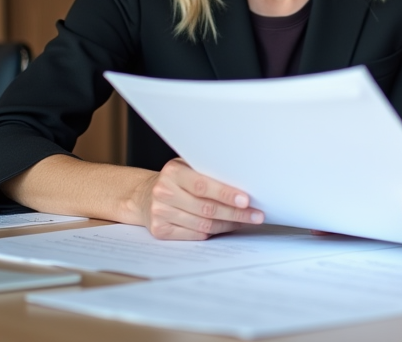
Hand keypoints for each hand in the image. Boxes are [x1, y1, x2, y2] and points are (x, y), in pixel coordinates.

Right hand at [131, 158, 263, 239]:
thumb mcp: (188, 167)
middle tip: (257, 215)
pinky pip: (195, 235)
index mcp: (173, 172)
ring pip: (203, 225)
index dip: (226, 194)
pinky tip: (228, 227)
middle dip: (235, 213)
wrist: (144, 196)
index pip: (203, 185)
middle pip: (206, 208)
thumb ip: (209, 172)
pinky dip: (215, 232)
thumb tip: (244, 183)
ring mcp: (160, 213)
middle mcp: (164, 192)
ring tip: (246, 221)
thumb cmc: (176, 179)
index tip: (246, 200)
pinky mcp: (160, 231)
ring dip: (229, 224)